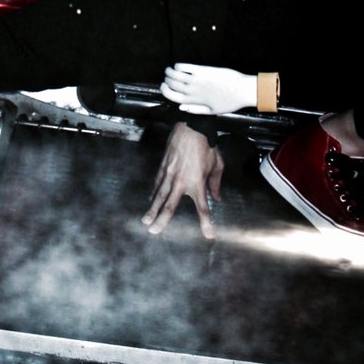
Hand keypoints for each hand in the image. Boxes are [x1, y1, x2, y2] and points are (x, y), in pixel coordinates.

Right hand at [142, 122, 223, 238]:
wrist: (192, 127)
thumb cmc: (207, 145)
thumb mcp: (217, 165)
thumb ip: (215, 184)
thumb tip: (216, 198)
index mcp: (198, 183)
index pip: (203, 209)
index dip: (206, 224)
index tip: (208, 236)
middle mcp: (181, 182)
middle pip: (170, 206)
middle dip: (162, 220)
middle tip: (154, 231)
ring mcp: (170, 174)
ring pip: (159, 196)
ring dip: (152, 209)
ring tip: (145, 221)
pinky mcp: (163, 166)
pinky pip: (157, 182)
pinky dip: (154, 192)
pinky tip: (150, 199)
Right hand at [161, 63, 255, 114]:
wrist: (243, 91)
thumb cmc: (229, 102)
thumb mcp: (212, 111)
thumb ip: (195, 110)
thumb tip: (181, 107)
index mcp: (194, 102)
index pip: (172, 97)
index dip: (165, 91)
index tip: (163, 86)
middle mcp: (193, 91)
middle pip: (172, 85)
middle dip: (166, 80)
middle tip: (167, 77)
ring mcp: (197, 80)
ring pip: (175, 75)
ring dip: (169, 72)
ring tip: (169, 70)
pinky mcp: (203, 70)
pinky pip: (185, 67)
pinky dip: (178, 66)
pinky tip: (179, 66)